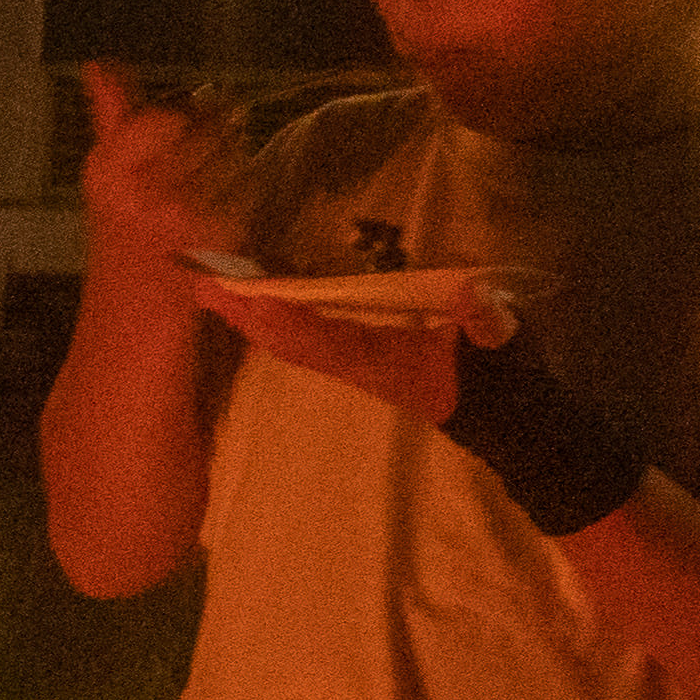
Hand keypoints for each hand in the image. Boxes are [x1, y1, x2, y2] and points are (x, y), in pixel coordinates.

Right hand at [76, 64, 249, 274]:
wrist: (134, 302)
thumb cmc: (125, 222)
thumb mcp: (108, 167)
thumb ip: (111, 112)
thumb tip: (97, 63)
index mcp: (109, 169)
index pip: (166, 117)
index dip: (179, 116)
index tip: (177, 126)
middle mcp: (143, 193)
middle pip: (205, 130)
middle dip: (213, 130)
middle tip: (206, 148)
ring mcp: (184, 215)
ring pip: (232, 153)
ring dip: (232, 156)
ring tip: (213, 174)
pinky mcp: (219, 234)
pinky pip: (248, 185)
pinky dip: (244, 188)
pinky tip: (224, 201)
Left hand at [189, 275, 503, 425]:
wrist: (500, 417)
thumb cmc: (492, 377)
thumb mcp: (495, 344)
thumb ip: (485, 324)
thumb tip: (473, 298)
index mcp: (378, 360)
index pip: (319, 338)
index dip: (284, 317)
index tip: (246, 294)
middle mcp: (354, 364)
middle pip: (286, 340)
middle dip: (245, 313)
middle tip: (200, 282)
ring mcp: (351, 363)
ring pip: (288, 340)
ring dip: (251, 315)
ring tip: (213, 287)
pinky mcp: (356, 358)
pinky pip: (303, 337)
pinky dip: (275, 317)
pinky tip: (257, 301)